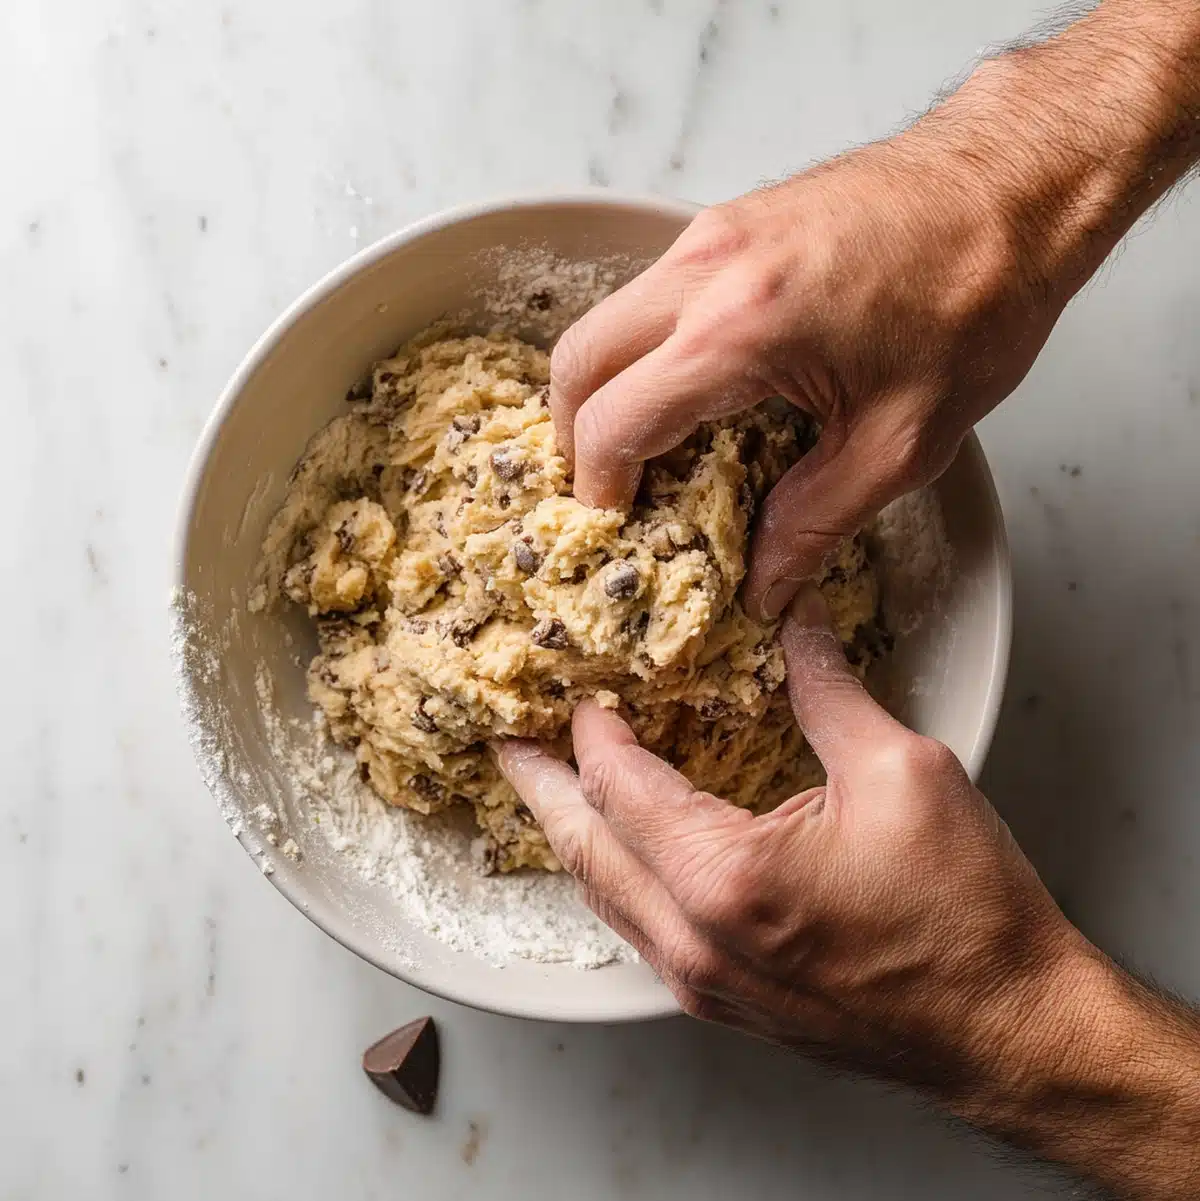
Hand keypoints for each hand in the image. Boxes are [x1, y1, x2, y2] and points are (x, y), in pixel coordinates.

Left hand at [498, 588, 1199, 1197]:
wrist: (1007, 1030)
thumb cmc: (964, 915)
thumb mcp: (902, 771)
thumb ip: (829, 689)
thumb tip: (797, 626)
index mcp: (725, 878)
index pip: (620, 787)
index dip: (594, 733)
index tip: (584, 694)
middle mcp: (695, 940)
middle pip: (583, 849)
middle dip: (539, 788)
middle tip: (507, 744)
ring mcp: (702, 982)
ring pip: (603, 896)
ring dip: (573, 834)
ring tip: (552, 789)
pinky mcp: (723, 1002)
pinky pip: (638, 930)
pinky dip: (615, 877)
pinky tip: (624, 850)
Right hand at [551, 137, 1056, 621]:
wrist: (1015, 183)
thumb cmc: (976, 297)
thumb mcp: (902, 442)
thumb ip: (814, 522)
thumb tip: (764, 583)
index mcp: (738, 332)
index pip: (612, 421)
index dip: (598, 488)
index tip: (616, 525)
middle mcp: (704, 272)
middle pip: (575, 362)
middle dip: (575, 438)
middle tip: (611, 493)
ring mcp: (708, 235)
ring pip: (604, 323)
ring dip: (605, 391)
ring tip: (648, 450)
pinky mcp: (725, 221)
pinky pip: (647, 296)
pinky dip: (641, 352)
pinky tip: (689, 391)